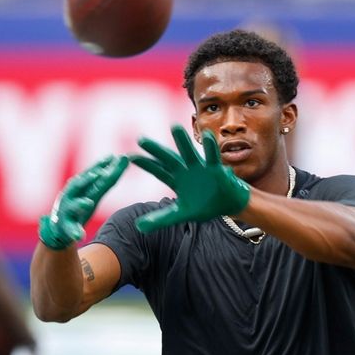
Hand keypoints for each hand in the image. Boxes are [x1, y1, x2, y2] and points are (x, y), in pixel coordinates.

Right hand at [38, 155, 128, 248]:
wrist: (58, 229)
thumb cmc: (78, 207)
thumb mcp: (93, 194)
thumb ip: (105, 181)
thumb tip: (122, 161)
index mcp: (80, 188)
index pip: (92, 175)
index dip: (101, 166)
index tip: (113, 157)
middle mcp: (71, 196)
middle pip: (78, 185)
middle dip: (87, 179)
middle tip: (98, 173)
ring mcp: (66, 211)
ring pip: (71, 206)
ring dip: (79, 204)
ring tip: (88, 203)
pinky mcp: (64, 227)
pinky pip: (70, 230)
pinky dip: (75, 232)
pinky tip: (80, 235)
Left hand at [130, 124, 249, 231]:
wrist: (227, 204)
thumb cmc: (203, 204)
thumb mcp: (180, 214)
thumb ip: (161, 219)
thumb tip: (138, 227)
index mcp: (176, 179)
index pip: (158, 170)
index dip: (145, 164)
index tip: (128, 157)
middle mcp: (186, 170)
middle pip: (168, 158)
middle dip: (156, 150)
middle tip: (141, 140)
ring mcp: (200, 167)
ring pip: (189, 153)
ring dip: (182, 141)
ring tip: (174, 127)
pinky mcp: (216, 169)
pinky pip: (212, 157)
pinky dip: (210, 147)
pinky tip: (207, 135)